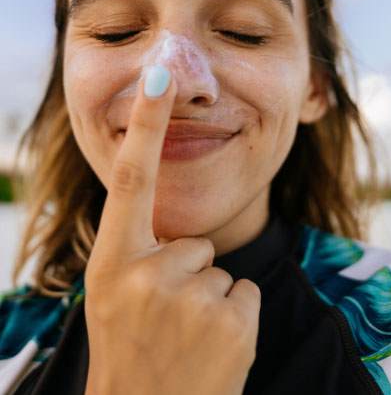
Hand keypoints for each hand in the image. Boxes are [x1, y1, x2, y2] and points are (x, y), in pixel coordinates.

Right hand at [83, 66, 259, 394]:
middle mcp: (144, 274)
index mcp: (112, 262)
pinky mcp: (231, 317)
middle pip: (197, 241)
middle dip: (190, 275)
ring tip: (185, 336)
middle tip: (165, 320)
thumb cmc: (133, 349)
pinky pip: (246, 291)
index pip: (130, 181)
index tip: (158, 73)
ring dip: (212, 299)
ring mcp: (189, 297)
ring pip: (223, 269)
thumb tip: (175, 220)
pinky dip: (237, 317)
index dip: (145, 124)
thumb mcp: (114, 295)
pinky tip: (211, 345)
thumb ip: (139, 251)